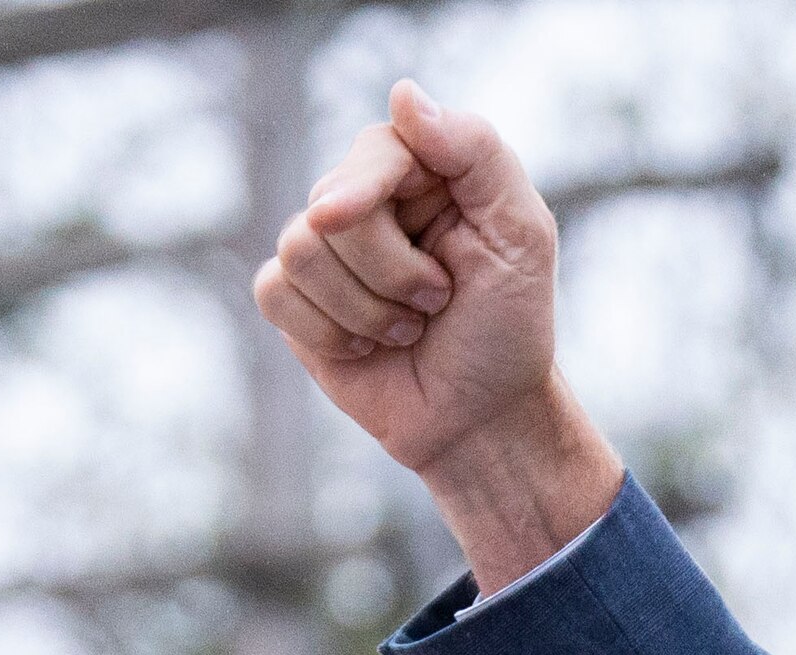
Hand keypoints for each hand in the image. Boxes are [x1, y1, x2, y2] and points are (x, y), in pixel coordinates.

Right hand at [253, 80, 626, 594]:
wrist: (479, 418)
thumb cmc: (508, 327)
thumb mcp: (520, 233)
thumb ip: (474, 150)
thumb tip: (402, 94)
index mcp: (426, 171)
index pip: (375, 150)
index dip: (363, 185)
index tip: (351, 215)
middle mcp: (370, 200)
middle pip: (329, 206)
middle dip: (388, 272)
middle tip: (436, 304)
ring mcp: (327, 250)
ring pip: (298, 250)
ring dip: (362, 309)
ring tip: (406, 329)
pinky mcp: (296, 301)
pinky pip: (274, 291)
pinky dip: (325, 331)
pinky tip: (363, 347)